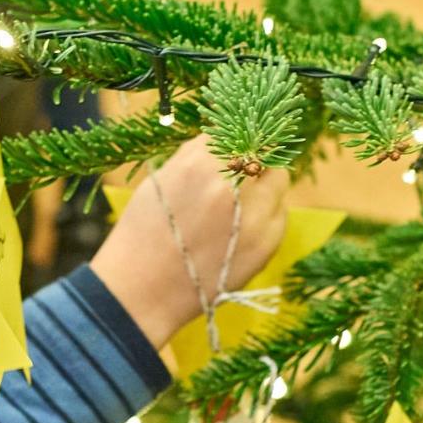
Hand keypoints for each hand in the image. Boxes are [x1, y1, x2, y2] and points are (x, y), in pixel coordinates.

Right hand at [90, 137, 290, 350]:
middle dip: (253, 157)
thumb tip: (223, 137)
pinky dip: (267, 212)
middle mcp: (232, 185)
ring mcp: (255, 215)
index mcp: (199, 164)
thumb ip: (196, 155)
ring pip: (278, 180)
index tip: (237, 140)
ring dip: (264, 183)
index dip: (236, 135)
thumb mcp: (161, 180)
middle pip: (262, 152)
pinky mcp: (268, 243)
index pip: (236, 131)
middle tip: (242, 169)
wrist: (142, 291)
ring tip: (242, 200)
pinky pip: (279, 213)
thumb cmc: (143, 233)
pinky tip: (243, 225)